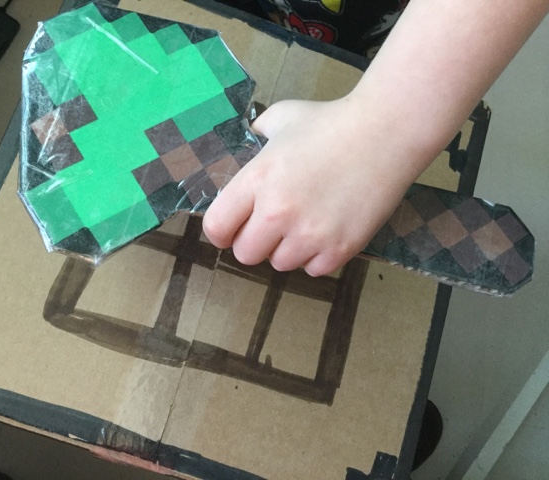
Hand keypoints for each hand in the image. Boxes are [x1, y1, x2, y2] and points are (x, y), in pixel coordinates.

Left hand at [203, 96, 427, 275]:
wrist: (386, 131)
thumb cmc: (331, 121)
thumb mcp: (282, 117)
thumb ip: (258, 133)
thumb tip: (251, 138)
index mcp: (257, 180)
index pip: (217, 228)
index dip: (222, 231)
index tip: (232, 227)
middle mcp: (277, 213)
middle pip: (245, 254)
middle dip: (255, 242)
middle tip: (272, 225)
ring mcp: (310, 234)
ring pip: (280, 264)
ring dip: (287, 249)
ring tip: (305, 224)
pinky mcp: (340, 249)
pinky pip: (313, 269)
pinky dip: (317, 256)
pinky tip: (326, 231)